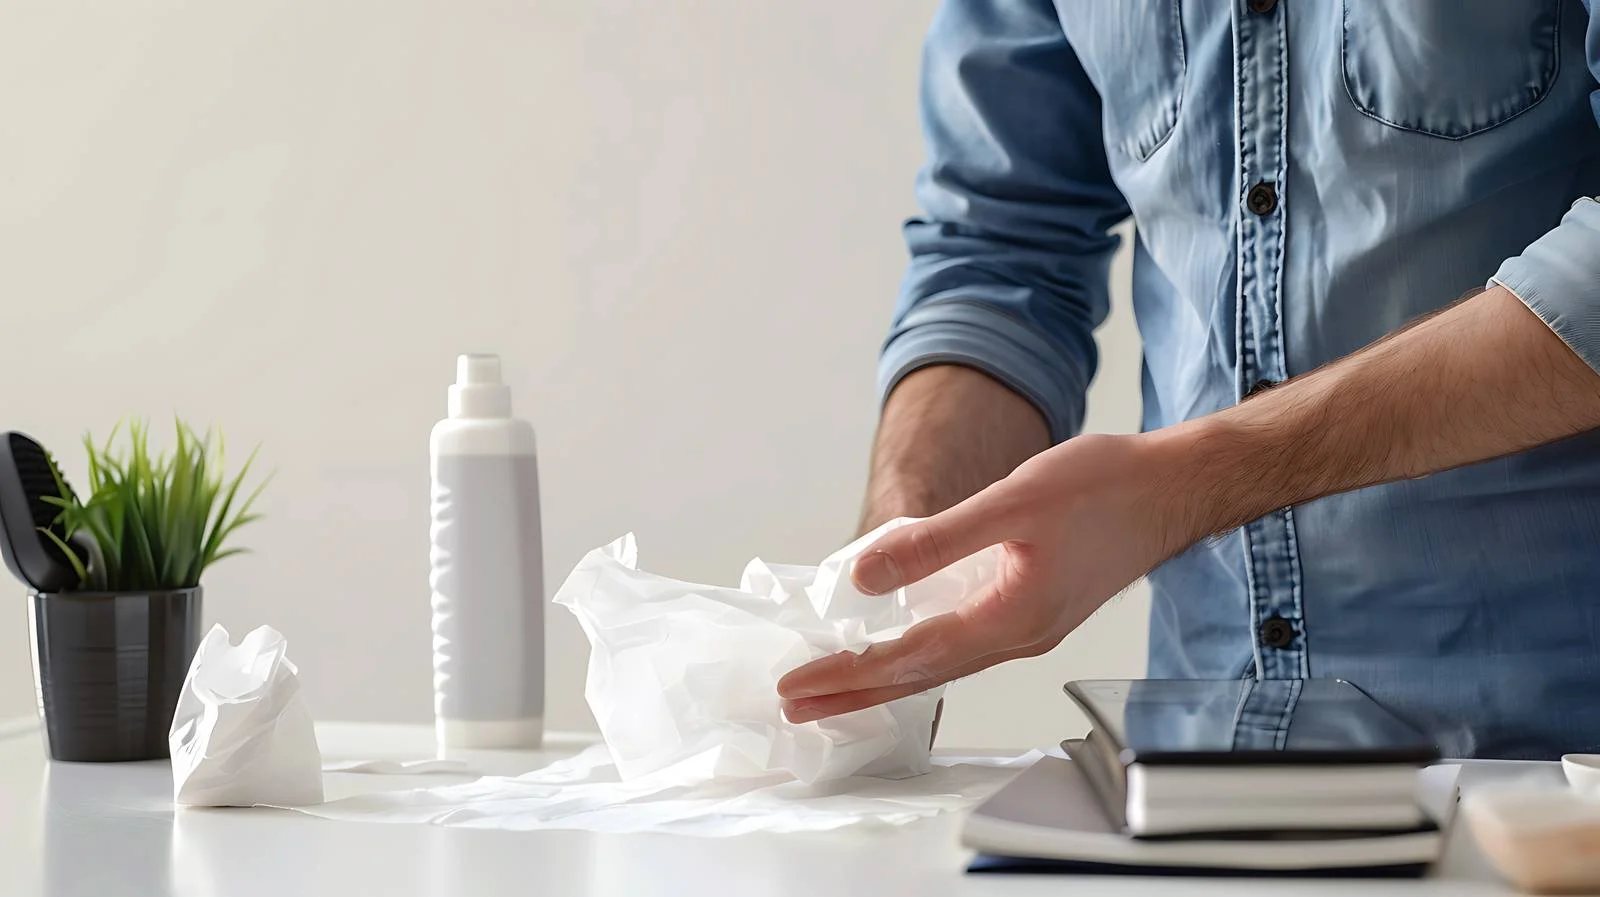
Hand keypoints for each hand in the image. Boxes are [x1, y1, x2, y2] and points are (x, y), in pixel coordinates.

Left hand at [779, 433, 1195, 722]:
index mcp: (1010, 619)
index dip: (847, 674)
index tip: (797, 687)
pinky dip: (920, 654)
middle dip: (853, 692)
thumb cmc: (1105, 488)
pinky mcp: (1034, 609)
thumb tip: (865, 574)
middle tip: (795, 705)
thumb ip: (936, 541)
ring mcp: (1028, 628)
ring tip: (834, 688)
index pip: (910, 660)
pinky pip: (963, 644)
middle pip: (920, 677)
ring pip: (941, 664)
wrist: (1172, 488)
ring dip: (883, 677)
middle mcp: (1018, 637)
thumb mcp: (1012, 502)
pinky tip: (901, 646)